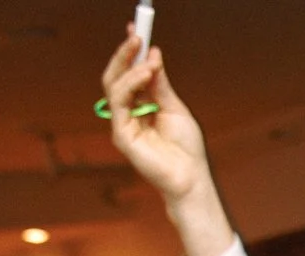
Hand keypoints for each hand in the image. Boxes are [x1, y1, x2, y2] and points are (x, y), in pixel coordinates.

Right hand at [102, 33, 213, 204]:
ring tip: (148, 58)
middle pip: (116, 77)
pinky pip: (119, 102)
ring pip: (115, 86)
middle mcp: (128, 113)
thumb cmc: (185, 148)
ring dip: (130, 67)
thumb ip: (160, 83)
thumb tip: (153, 56)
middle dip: (124, 54)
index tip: (136, 30)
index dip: (130, 53)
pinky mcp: (121, 134)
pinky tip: (146, 73)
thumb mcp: (174, 106)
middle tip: (136, 35)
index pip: (129, 74)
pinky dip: (131, 84)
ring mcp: (122, 124)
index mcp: (141, 106)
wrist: (190, 176)